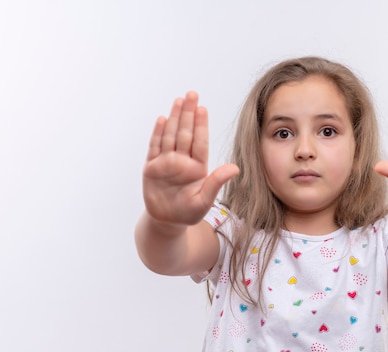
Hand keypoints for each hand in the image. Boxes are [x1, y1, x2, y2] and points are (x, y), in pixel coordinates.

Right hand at [142, 92, 238, 225]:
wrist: (167, 221)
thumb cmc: (188, 212)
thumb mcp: (205, 200)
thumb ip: (217, 182)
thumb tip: (235, 168)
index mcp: (197, 168)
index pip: (199, 142)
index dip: (201, 125)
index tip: (203, 109)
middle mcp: (182, 161)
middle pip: (185, 133)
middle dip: (188, 113)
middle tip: (192, 94)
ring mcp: (166, 162)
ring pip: (171, 136)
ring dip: (175, 118)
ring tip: (179, 101)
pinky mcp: (152, 167)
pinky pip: (155, 147)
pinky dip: (158, 133)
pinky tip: (162, 119)